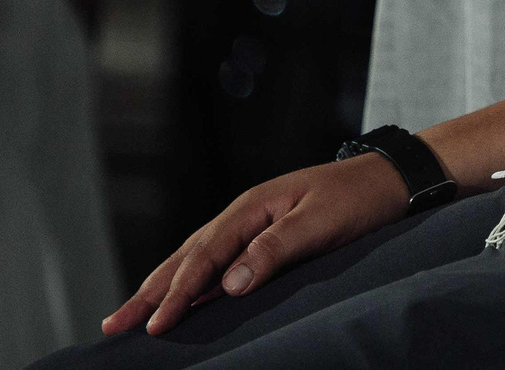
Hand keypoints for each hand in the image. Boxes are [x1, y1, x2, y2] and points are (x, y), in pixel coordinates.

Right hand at [101, 152, 410, 336]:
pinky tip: (181, 300)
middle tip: (113, 325)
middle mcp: (244, 215)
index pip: (204, 257)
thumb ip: (274, 250)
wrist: (392, 178)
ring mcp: (251, 226)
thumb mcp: (319, 223)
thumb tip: (229, 285)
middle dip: (150, 292)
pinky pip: (217, 264)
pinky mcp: (264, 238)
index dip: (178, 293)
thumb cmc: (359, 198)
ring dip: (163, 288)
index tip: (154, 325)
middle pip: (186, 257)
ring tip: (131, 315)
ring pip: (195, 260)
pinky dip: (192, 283)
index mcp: (251, 208)